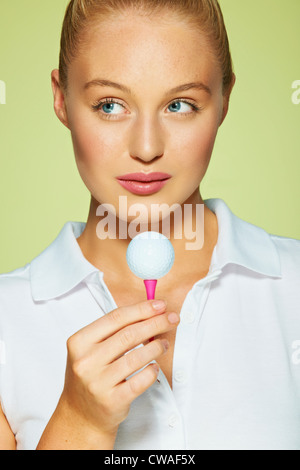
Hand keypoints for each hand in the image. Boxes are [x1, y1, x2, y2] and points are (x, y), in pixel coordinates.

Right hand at [60, 299, 178, 439]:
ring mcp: (97, 382)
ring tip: (165, 343)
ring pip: (137, 357)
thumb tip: (150, 311)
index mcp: (79, 341)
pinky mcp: (111, 401)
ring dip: (157, 347)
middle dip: (155, 323)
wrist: (79, 414)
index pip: (116, 318)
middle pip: (129, 334)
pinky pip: (140, 381)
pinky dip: (152, 371)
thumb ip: (114, 330)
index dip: (141, 309)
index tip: (160, 305)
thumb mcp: (91, 348)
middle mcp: (86, 361)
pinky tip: (155, 366)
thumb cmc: (91, 374)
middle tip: (171, 318)